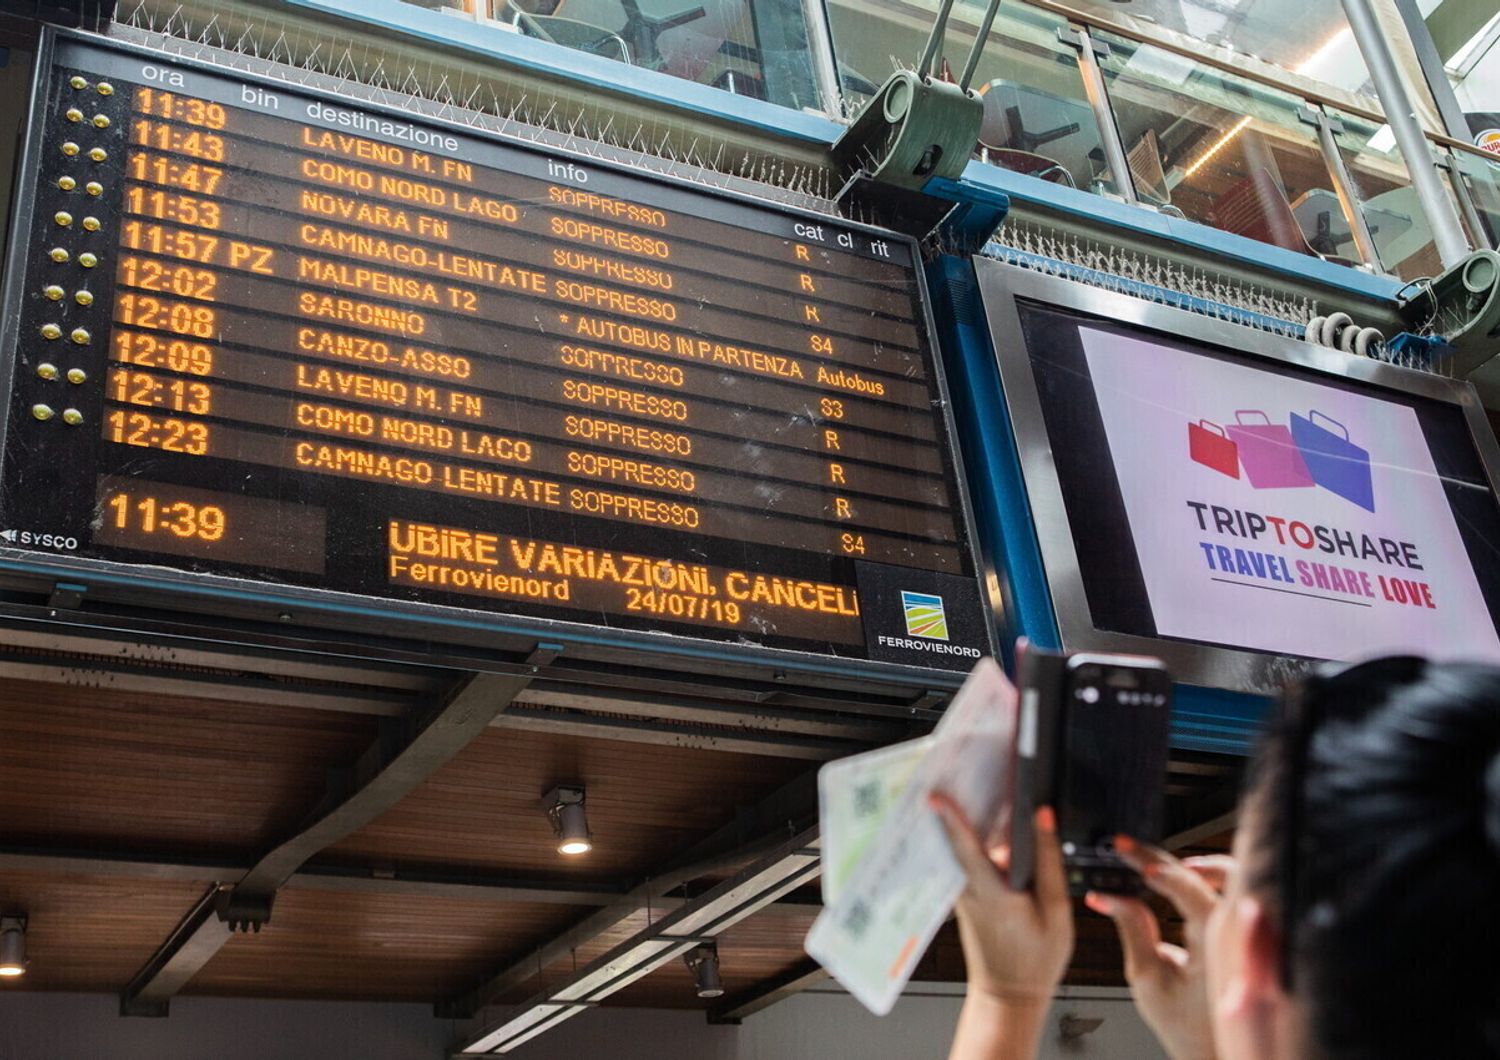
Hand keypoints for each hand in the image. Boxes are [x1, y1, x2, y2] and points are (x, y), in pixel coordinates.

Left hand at [930, 797, 1073, 1003]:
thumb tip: (1043, 817)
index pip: (966, 849)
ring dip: (964, 817)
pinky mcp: (965, 894)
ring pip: (962, 848)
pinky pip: (966, 858)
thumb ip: (1048, 862)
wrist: (1009, 995)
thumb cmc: (1036, 960)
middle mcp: (969, 891)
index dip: (951, 820)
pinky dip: (971, 837)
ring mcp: (963, 893)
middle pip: (958, 840)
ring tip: (972, 781)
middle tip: (958, 767)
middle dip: (956, 803)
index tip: (935, 795)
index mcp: (991, 894)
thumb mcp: (1056, 911)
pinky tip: (986, 818)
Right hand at [1086, 840, 1232, 1059]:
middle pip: (1212, 871)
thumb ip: (1132, 929)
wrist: (1213, 1051)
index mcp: (1216, 944)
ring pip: (1233, 874)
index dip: (1159, 869)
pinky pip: (1234, 890)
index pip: (1190, 890)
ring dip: (1196, 863)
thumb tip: (1107, 896)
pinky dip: (1210, 877)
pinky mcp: (1244, 932)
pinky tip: (1184, 879)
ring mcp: (1247, 931)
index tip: (1130, 857)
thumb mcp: (1148, 979)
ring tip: (1155, 864)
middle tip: (1127, 848)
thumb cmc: (1186, 1025)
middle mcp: (1239, 931)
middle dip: (1165, 856)